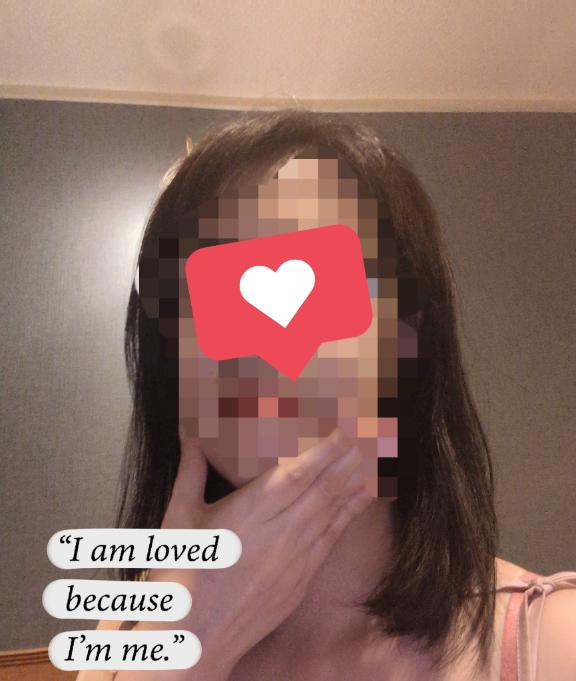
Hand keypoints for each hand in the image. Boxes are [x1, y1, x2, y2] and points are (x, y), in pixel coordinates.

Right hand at [146, 427, 369, 676]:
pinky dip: (348, 516)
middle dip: (345, 461)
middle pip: (323, 490)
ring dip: (352, 484)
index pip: (297, 474)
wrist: (194, 639)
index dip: (324, 451)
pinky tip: (361, 499)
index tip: (341, 431)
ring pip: (332, 513)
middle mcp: (279, 532)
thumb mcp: (179, 518)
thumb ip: (189, 472)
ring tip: (368, 459)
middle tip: (363, 437)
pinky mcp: (300, 580)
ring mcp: (294, 558)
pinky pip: (331, 540)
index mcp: (250, 512)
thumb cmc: (182, 576)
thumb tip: (188, 436)